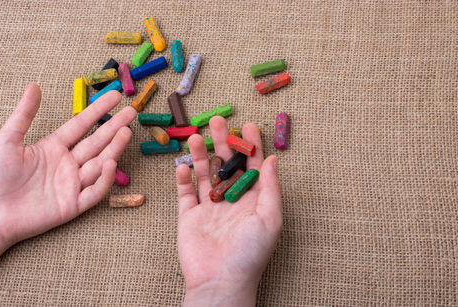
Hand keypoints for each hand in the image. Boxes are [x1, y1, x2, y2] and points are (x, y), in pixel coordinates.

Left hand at [0, 83, 135, 282]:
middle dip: (114, 127)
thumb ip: (23, 114)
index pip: (81, 125)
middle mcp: (67, 164)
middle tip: (131, 111)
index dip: (98, 110)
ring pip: (99, 164)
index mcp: (54, 147)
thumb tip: (34, 86)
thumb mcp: (7, 140)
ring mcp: (72, 184)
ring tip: (126, 132)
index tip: (114, 96)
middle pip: (96, 142)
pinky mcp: (73, 205)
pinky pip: (94, 192)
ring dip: (114, 149)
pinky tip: (109, 163)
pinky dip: (104, 179)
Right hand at [176, 116, 281, 305]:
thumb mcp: (270, 218)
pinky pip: (185, 193)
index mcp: (252, 200)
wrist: (220, 282)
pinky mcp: (189, 216)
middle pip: (226, 165)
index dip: (250, 145)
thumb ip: (270, 187)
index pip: (252, 166)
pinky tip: (184, 165)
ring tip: (195, 135)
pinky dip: (184, 178)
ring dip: (200, 155)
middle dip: (222, 143)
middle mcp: (230, 200)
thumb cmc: (250, 253)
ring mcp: (208, 208)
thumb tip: (273, 159)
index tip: (247, 125)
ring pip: (204, 174)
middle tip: (217, 121)